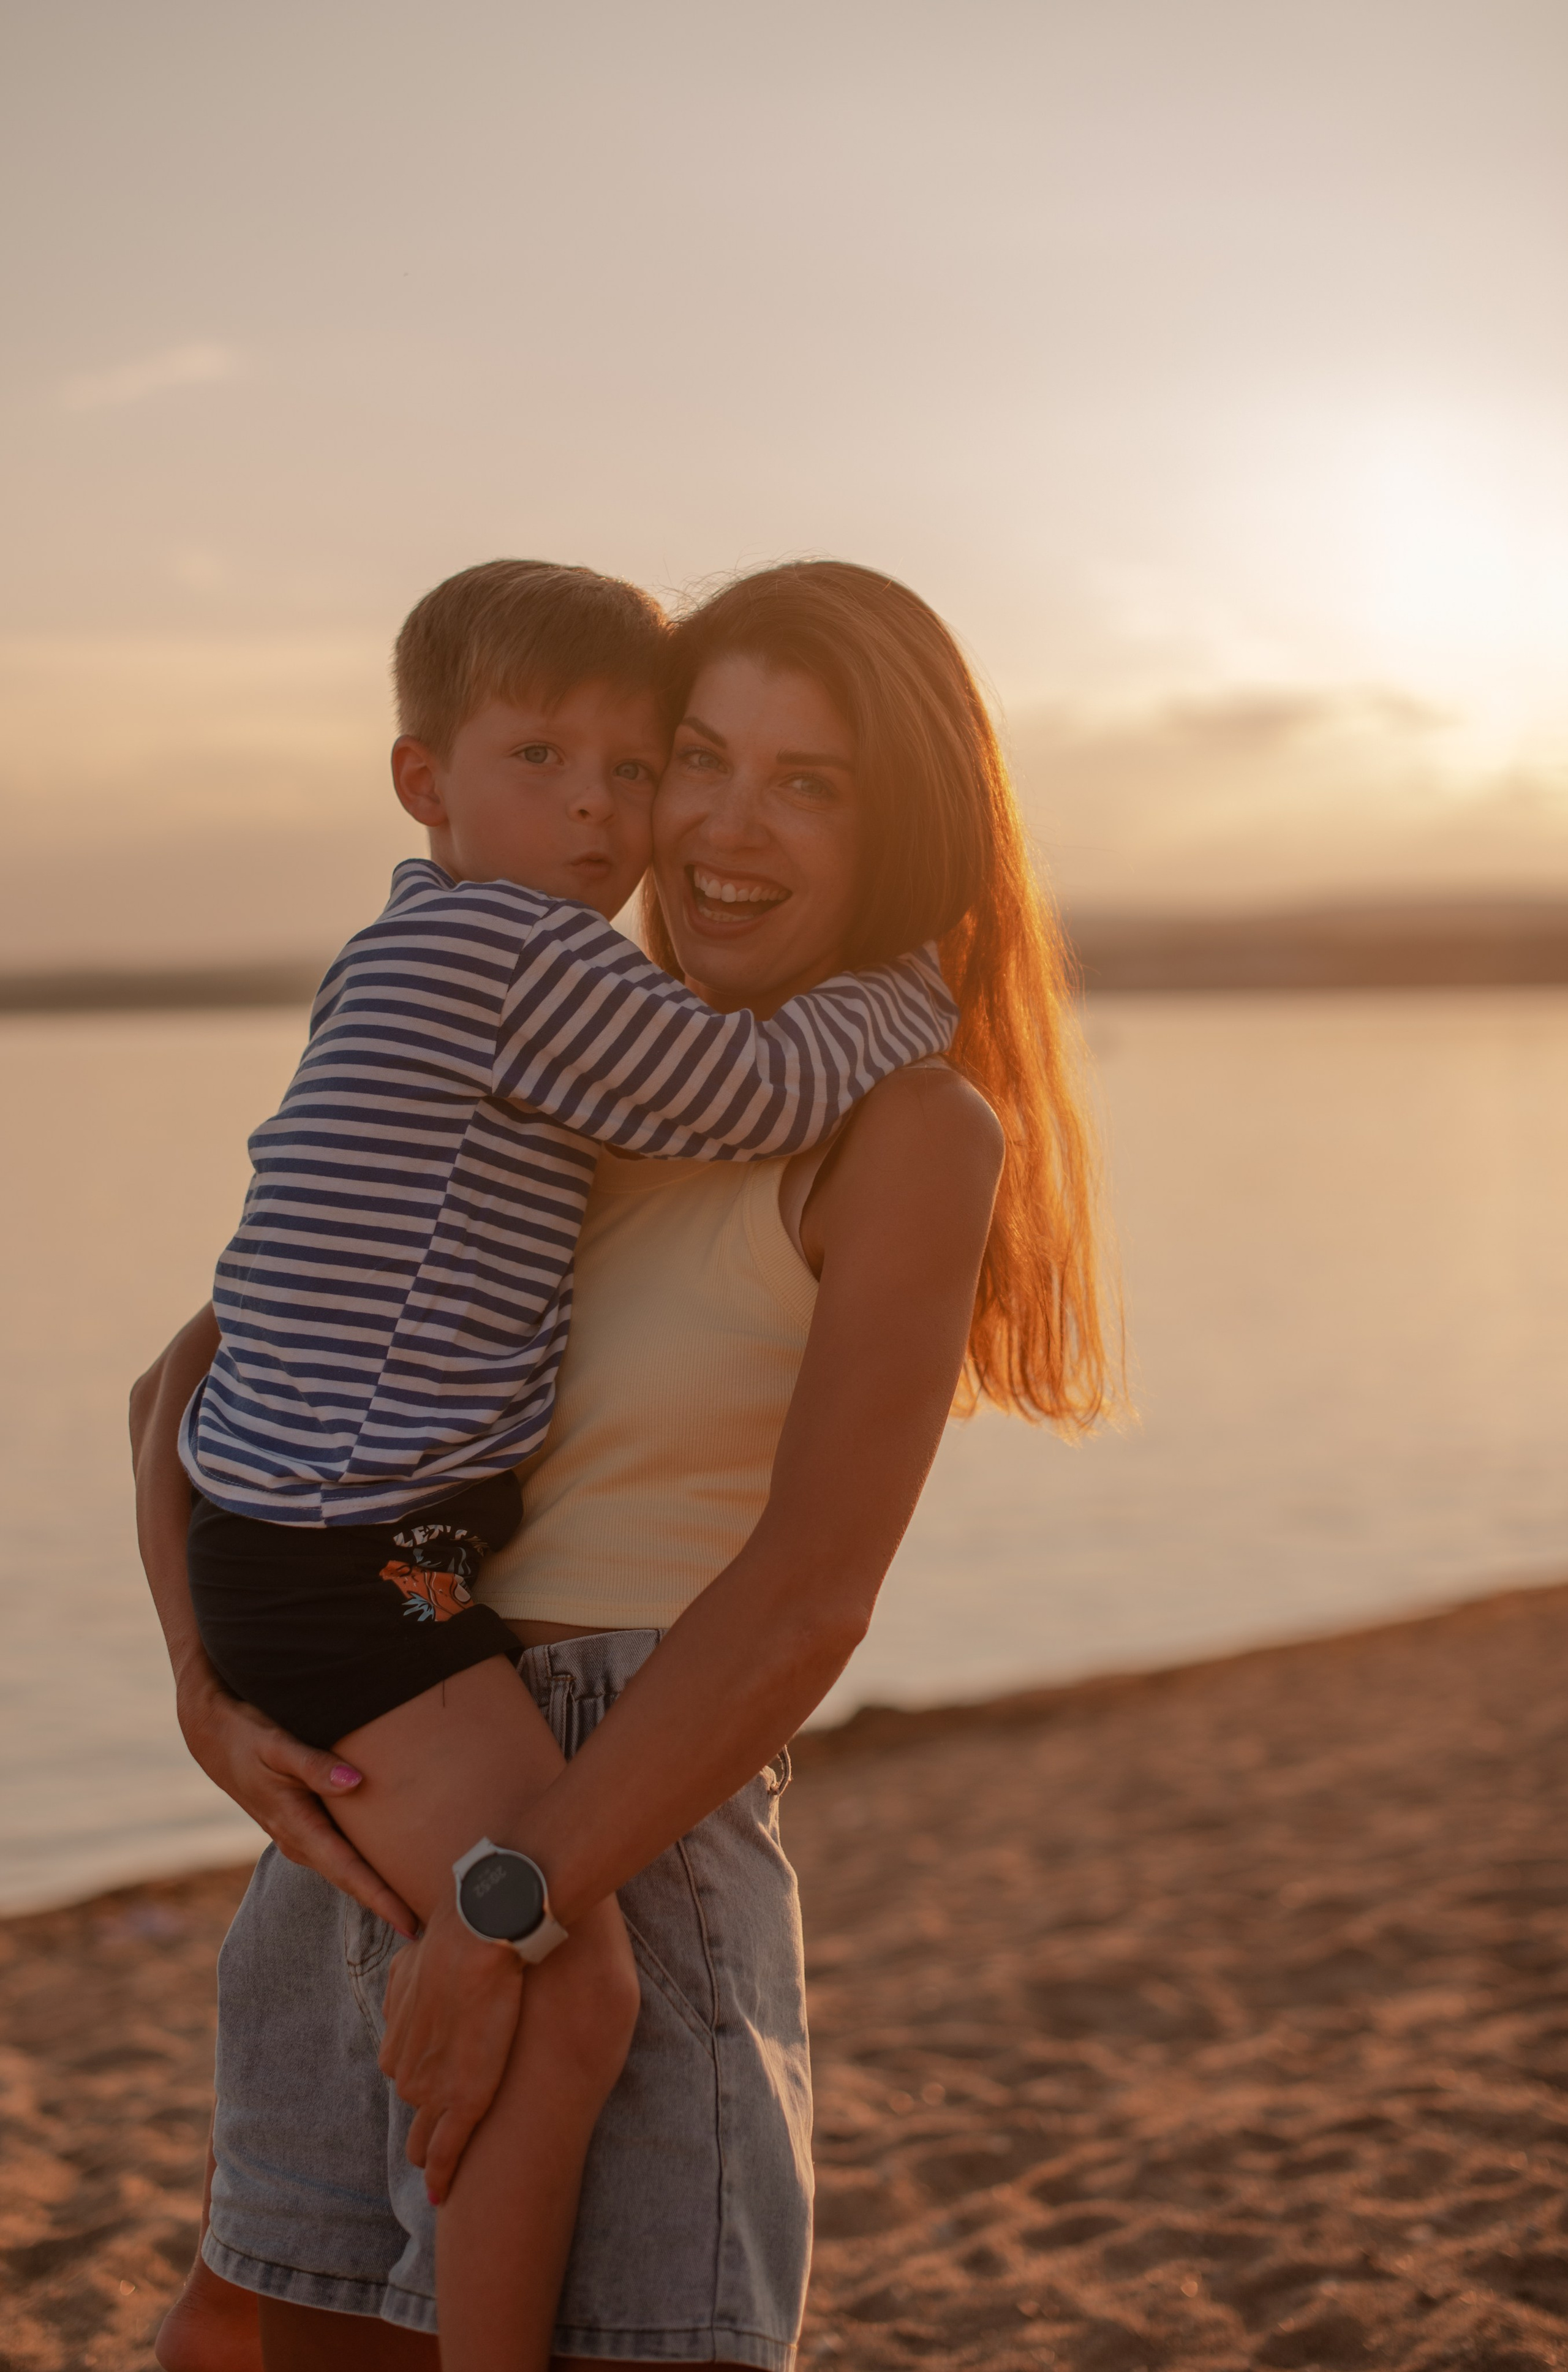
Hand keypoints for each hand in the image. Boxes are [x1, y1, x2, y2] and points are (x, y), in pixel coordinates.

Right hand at [176, 1673, 416, 1935]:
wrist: (214, 1737)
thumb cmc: (247, 1739)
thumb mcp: (278, 1746)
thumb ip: (315, 1765)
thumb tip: (355, 1782)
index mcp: (297, 1828)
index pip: (348, 1873)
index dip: (381, 1900)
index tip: (411, 1924)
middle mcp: (300, 1842)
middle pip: (352, 1881)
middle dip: (388, 1905)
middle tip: (432, 1925)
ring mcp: (300, 1838)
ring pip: (346, 1870)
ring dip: (378, 1888)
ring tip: (419, 1903)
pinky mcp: (303, 1827)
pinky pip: (340, 1854)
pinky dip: (364, 1867)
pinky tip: (389, 1866)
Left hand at [379, 1899, 524, 2203]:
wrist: (478, 1939)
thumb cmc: (449, 1944)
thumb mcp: (410, 1965)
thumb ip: (405, 1987)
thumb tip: (407, 1984)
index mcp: (395, 2047)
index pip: (409, 2077)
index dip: (426, 2083)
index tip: (437, 2090)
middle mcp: (405, 2074)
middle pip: (418, 2108)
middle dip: (431, 2119)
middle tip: (449, 2130)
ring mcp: (432, 2092)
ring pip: (430, 2133)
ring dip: (438, 2147)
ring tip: (448, 2169)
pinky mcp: (464, 2101)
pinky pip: (448, 2150)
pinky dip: (444, 2175)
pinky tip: (440, 2196)